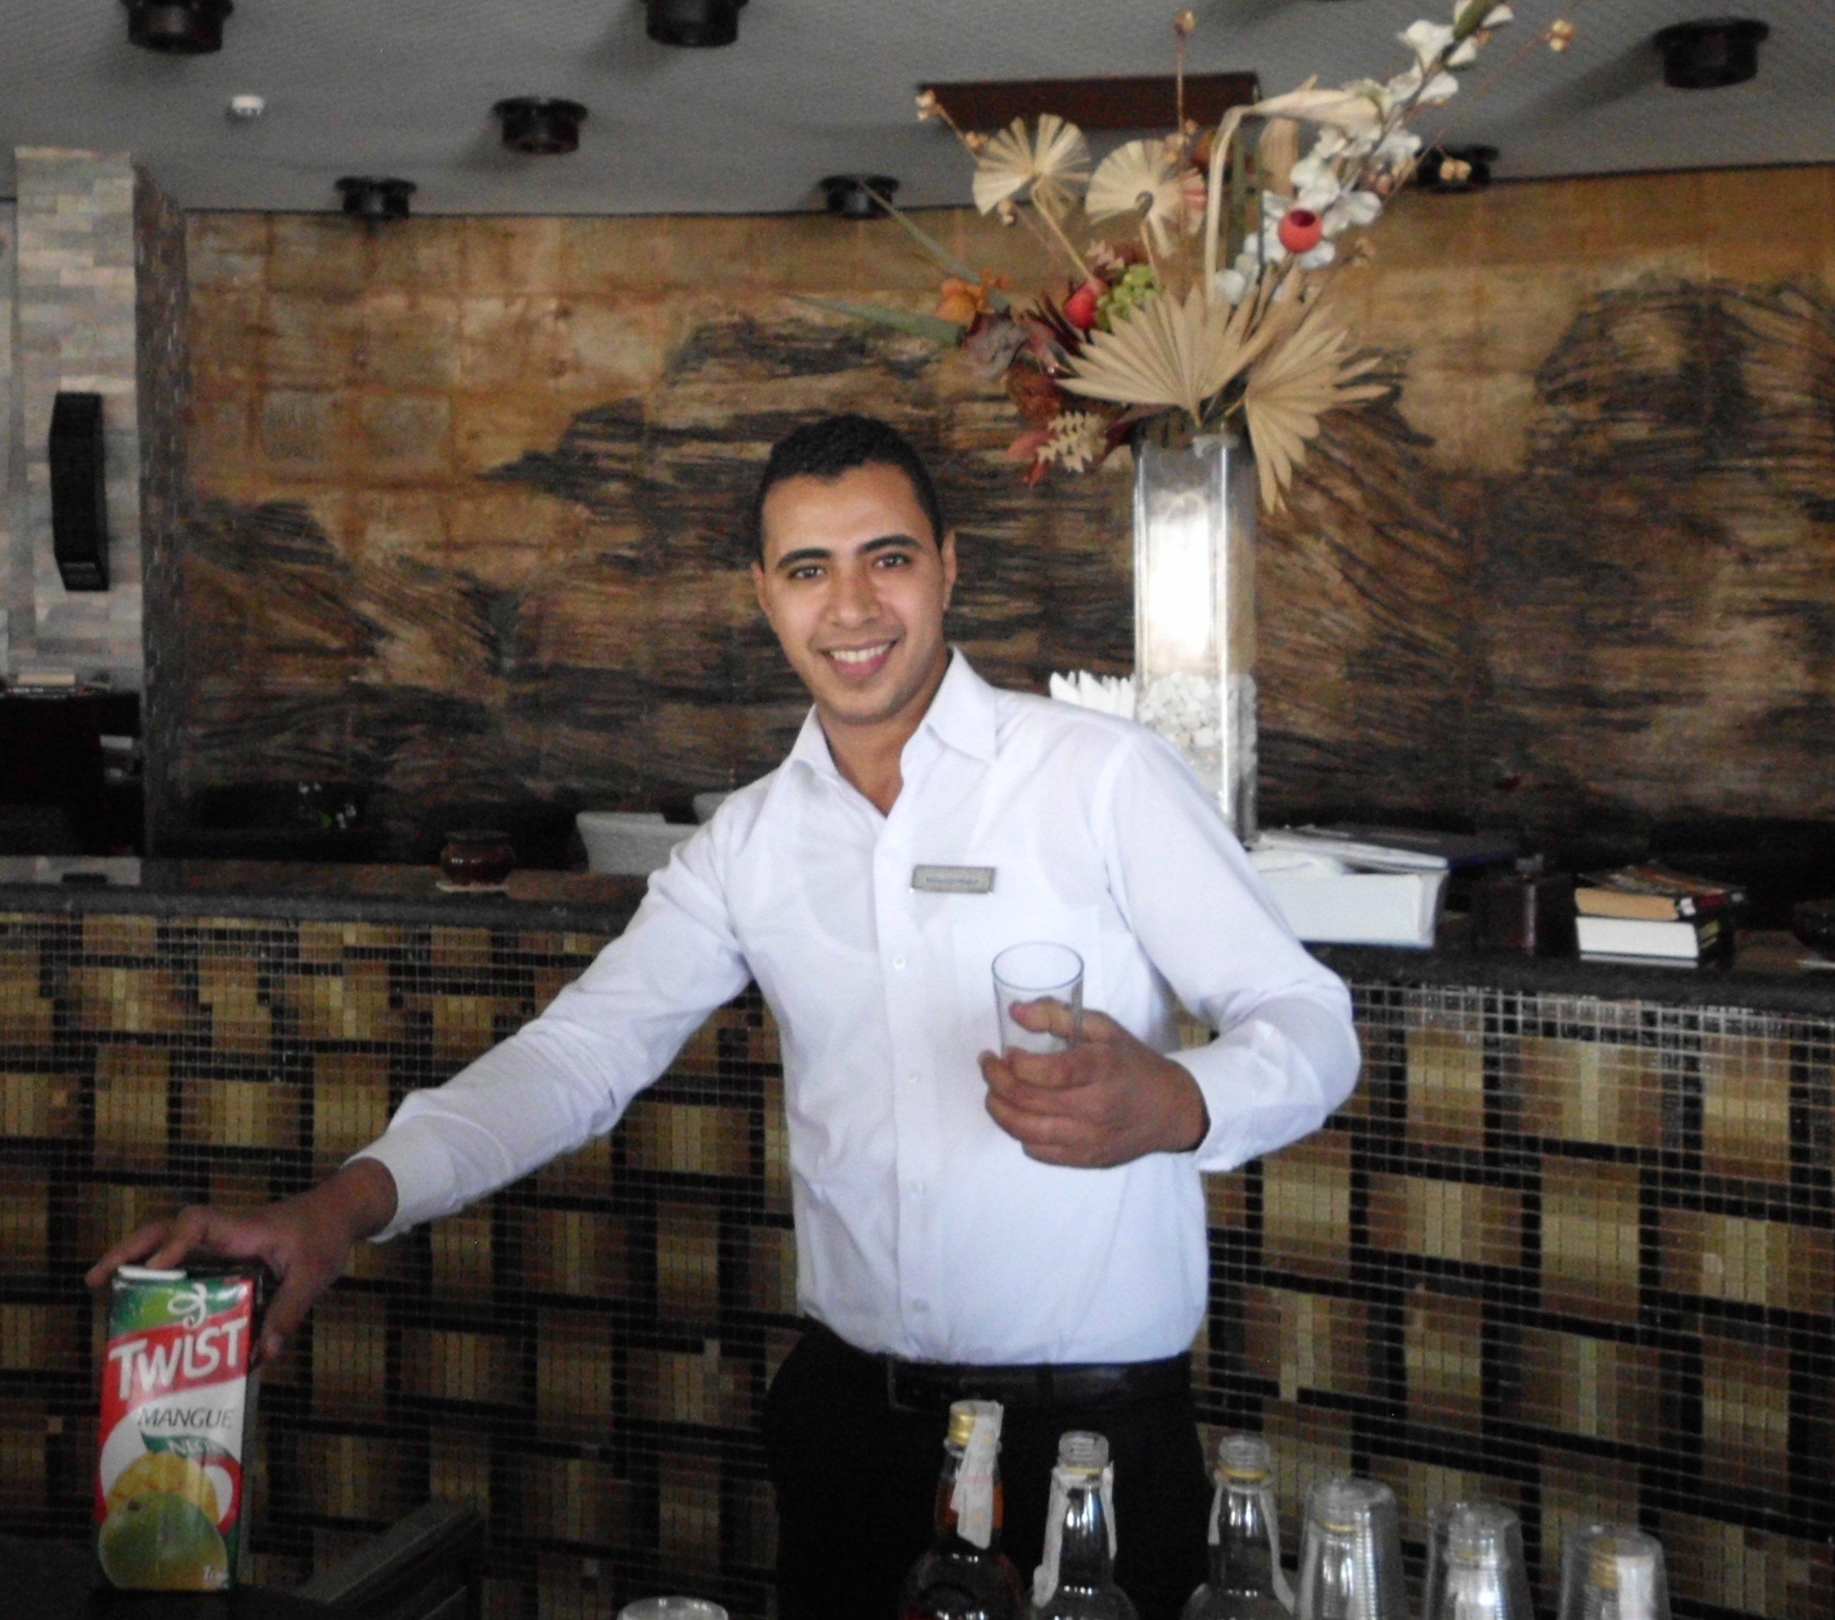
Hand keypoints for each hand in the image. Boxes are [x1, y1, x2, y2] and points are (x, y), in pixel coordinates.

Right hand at [84, 1159, 398, 1367]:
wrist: (337, 1212)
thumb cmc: (324, 1237)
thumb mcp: (313, 1276)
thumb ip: (288, 1313)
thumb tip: (261, 1356)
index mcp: (241, 1230)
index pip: (197, 1226)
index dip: (171, 1247)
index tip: (152, 1271)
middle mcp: (223, 1232)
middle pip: (165, 1230)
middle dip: (129, 1251)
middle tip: (94, 1281)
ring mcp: (220, 1240)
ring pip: (168, 1241)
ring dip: (135, 1260)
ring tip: (101, 1289)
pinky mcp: (223, 1251)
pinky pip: (183, 1258)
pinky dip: (158, 1273)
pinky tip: (143, 1300)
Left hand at [978, 1001, 1208, 1166]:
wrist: (1171, 1109)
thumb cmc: (1132, 1064)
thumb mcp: (1103, 1029)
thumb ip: (1058, 1016)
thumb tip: (1015, 1011)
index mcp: (1101, 1069)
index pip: (1046, 1072)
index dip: (1014, 1063)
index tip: (1005, 1051)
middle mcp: (1095, 1108)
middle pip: (1027, 1100)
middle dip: (996, 1080)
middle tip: (989, 1065)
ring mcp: (1089, 1139)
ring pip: (1025, 1130)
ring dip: (998, 1109)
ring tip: (994, 1092)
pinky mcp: (1086, 1160)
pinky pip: (1037, 1151)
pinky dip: (1020, 1132)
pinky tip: (1020, 1115)